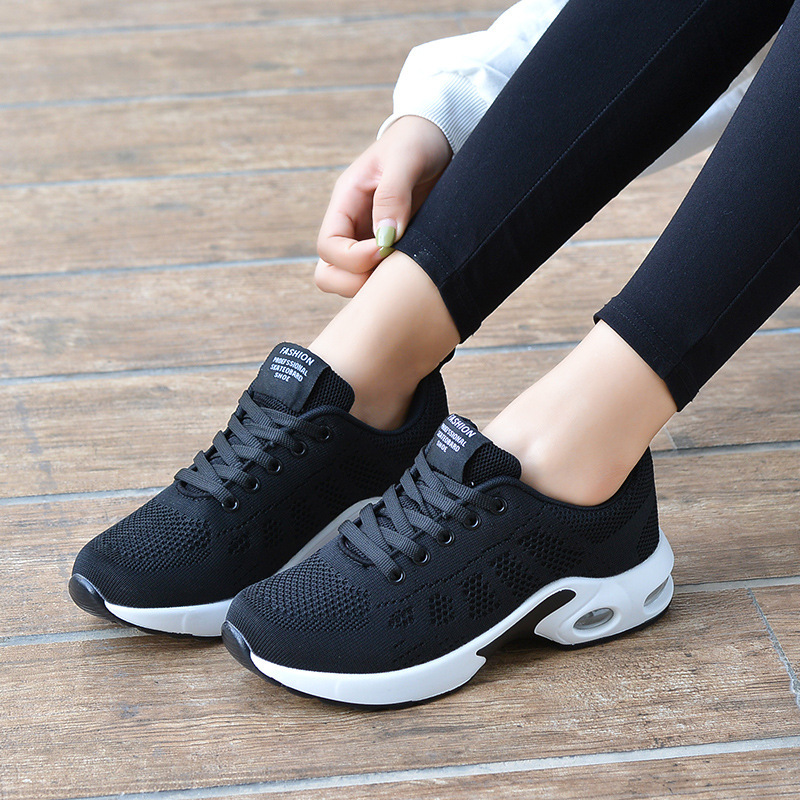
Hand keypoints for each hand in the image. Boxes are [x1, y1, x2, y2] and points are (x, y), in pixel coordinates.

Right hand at [315, 115, 451, 296]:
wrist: (439, 139)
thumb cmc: (417, 142)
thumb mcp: (405, 158)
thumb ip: (393, 195)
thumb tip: (386, 237)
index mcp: (345, 203)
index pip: (328, 247)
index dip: (353, 258)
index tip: (386, 249)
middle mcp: (351, 227)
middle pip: (329, 274)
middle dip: (355, 282)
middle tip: (392, 271)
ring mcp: (367, 241)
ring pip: (351, 282)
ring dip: (374, 287)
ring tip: (406, 270)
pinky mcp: (390, 250)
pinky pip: (379, 280)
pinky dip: (392, 285)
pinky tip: (417, 271)